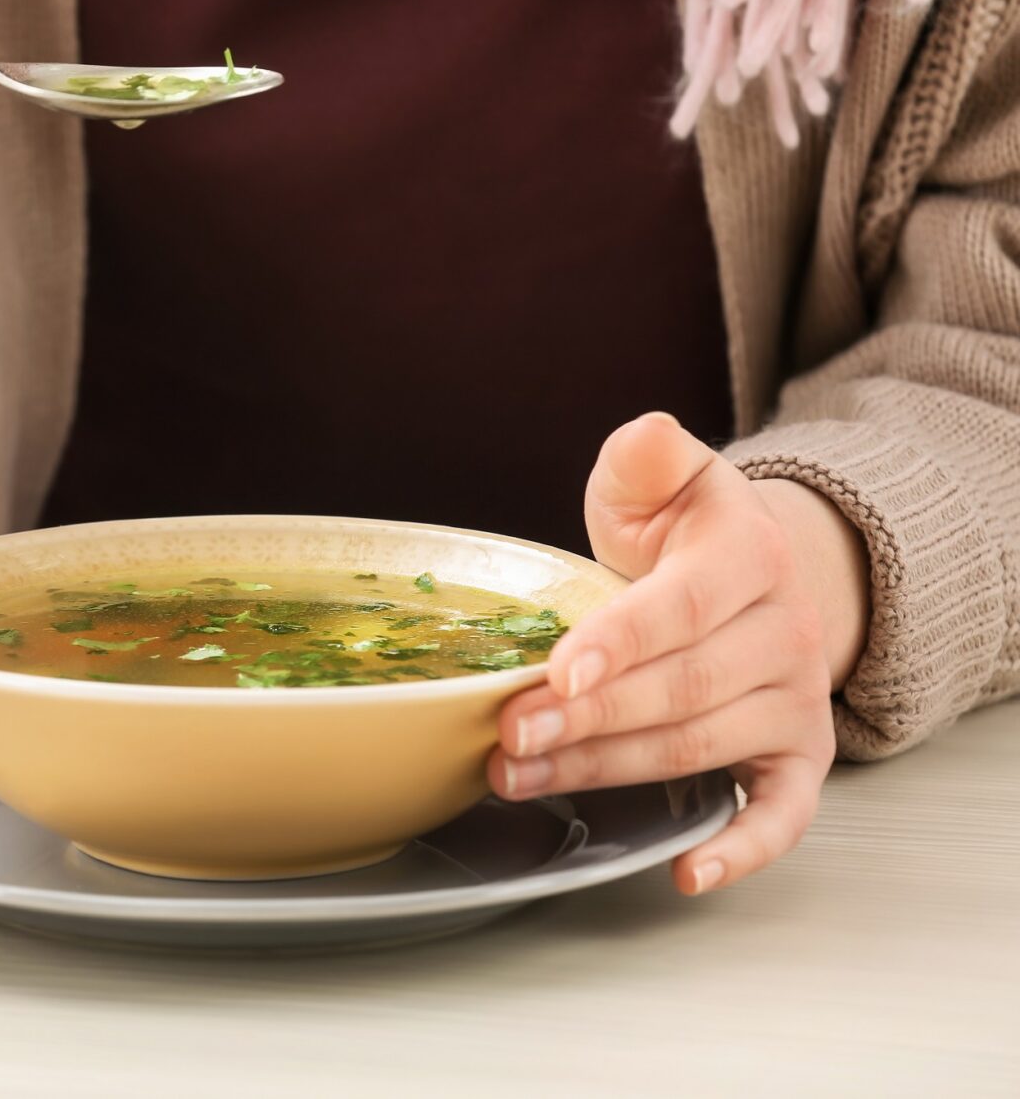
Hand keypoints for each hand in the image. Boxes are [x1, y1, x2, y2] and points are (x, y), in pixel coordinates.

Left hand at [490, 413, 868, 893]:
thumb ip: (645, 456)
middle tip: (508, 735)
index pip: (680, 607)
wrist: (759, 572)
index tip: (557, 671)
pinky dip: (740, 850)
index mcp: (748, 555)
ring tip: (518, 775)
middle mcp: (785, 632)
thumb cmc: (683, 532)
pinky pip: (783, 814)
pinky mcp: (799, 756)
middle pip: (680, 688)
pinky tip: (686, 873)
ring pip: (696, 747)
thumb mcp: (659, 478)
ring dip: (604, 770)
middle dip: (587, 718)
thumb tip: (647, 434)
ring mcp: (796, 700)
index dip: (618, 642)